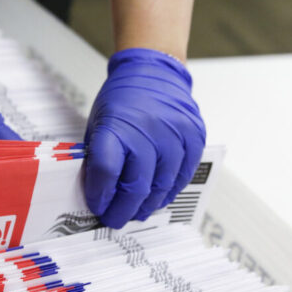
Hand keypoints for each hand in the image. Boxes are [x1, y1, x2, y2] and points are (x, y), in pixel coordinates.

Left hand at [84, 48, 205, 228]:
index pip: (106, 172)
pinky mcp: (194, 139)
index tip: (97, 206)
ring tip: (137, 212)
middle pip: (136, 186)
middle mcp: (148, 131)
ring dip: (147, 205)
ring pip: (162, 187)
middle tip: (115, 219)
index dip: (100, 195)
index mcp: (117, 126)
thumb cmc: (122, 99)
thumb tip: (97, 194)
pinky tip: (157, 197)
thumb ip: (98, 157)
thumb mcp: (98, 123)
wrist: (154, 71)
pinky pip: (183, 176)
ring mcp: (175, 135)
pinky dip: (169, 191)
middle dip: (123, 210)